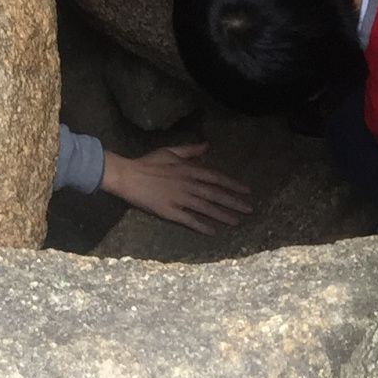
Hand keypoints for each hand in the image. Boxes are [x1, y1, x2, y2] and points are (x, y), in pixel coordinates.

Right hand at [101, 145, 252, 233]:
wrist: (128, 176)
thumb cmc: (148, 162)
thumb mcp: (170, 151)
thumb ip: (190, 150)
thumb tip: (207, 146)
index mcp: (188, 169)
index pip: (215, 177)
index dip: (232, 184)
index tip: (247, 190)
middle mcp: (187, 184)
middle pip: (215, 194)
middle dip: (233, 202)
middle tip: (249, 209)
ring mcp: (179, 199)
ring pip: (205, 208)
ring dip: (222, 215)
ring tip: (236, 222)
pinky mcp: (170, 211)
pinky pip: (189, 220)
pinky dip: (201, 226)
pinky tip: (213, 231)